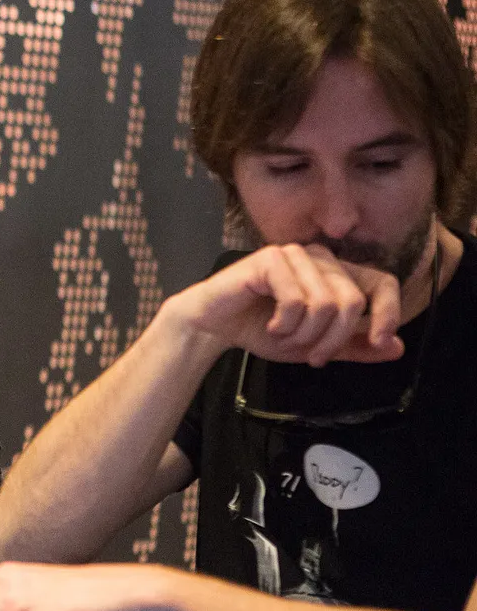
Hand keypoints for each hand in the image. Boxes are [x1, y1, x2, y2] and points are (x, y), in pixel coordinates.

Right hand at [169, 243, 402, 367]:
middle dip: (332, 339)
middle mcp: (320, 258)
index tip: (379, 342)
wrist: (214, 326)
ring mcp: (295, 255)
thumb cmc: (260, 329)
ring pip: (326, 303)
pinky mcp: (271, 259)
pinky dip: (285, 324)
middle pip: (352, 301)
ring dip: (304, 334)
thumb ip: (354, 346)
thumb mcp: (315, 344)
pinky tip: (271, 326)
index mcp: (336, 272)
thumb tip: (397, 348)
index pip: (382, 283)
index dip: (388, 313)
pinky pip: (297, 300)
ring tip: (283, 337)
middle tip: (311, 356)